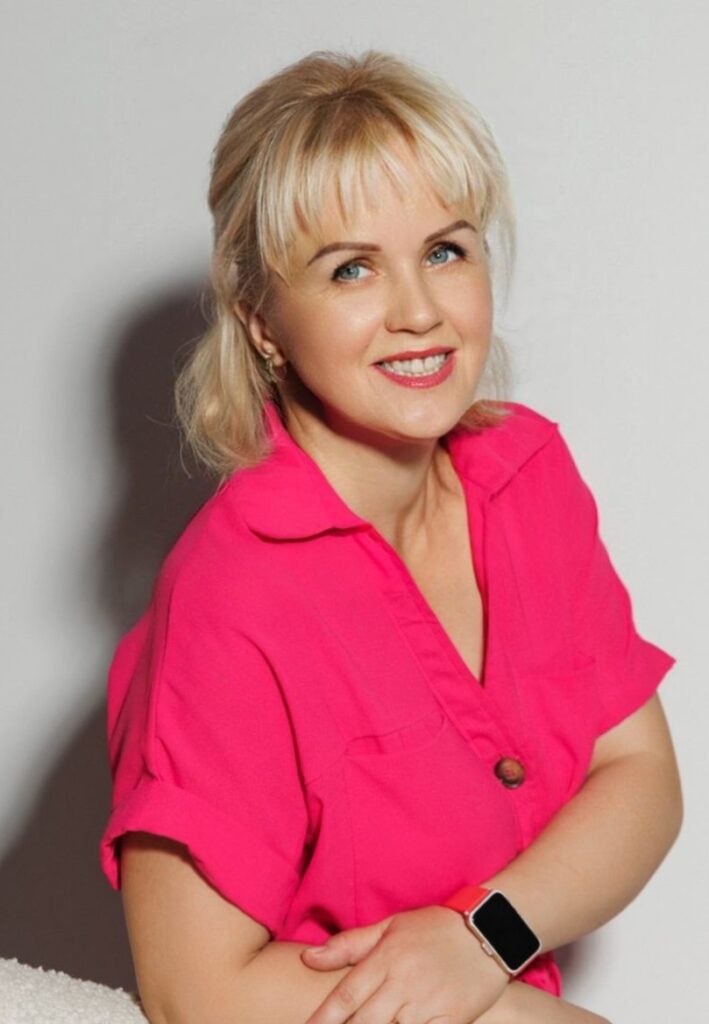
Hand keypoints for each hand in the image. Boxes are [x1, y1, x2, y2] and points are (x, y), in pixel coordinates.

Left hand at [300, 904, 509, 1023]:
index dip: (323, 1018)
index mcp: (385, 958)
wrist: (488, 931)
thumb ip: (349, 945)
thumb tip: (308, 957)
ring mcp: (428, 1003)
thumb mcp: (390, 927)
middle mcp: (403, 982)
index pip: (346, 995)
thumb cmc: (433, 928)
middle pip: (365, 1022)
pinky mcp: (452, 1020)